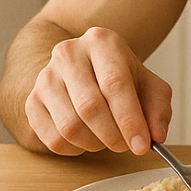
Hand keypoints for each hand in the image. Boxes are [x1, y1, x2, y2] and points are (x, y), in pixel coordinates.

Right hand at [24, 27, 171, 156]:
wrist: (86, 69)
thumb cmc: (121, 78)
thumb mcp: (149, 85)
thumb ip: (158, 108)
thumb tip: (156, 136)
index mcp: (102, 41)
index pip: (115, 84)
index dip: (130, 119)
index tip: (142, 145)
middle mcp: (69, 53)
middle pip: (90, 106)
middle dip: (113, 135)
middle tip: (126, 147)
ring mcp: (46, 77)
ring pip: (69, 126)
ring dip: (95, 143)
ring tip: (108, 139)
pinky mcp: (32, 101)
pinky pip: (53, 139)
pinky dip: (75, 149)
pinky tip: (88, 139)